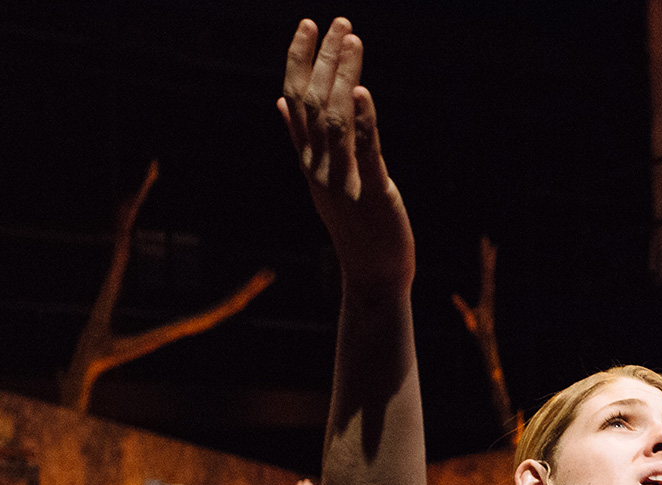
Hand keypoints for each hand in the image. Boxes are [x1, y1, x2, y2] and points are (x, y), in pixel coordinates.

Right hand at [278, 18, 413, 288]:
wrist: (372, 274)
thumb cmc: (354, 224)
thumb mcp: (323, 177)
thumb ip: (300, 139)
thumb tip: (280, 102)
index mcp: (308, 158)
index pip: (295, 99)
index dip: (298, 60)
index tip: (307, 25)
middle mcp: (318, 165)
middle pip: (313, 102)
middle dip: (323, 58)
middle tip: (336, 21)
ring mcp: (342, 179)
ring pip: (335, 119)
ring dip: (341, 77)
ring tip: (351, 40)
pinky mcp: (371, 192)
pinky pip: (364, 151)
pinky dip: (362, 120)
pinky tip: (362, 91)